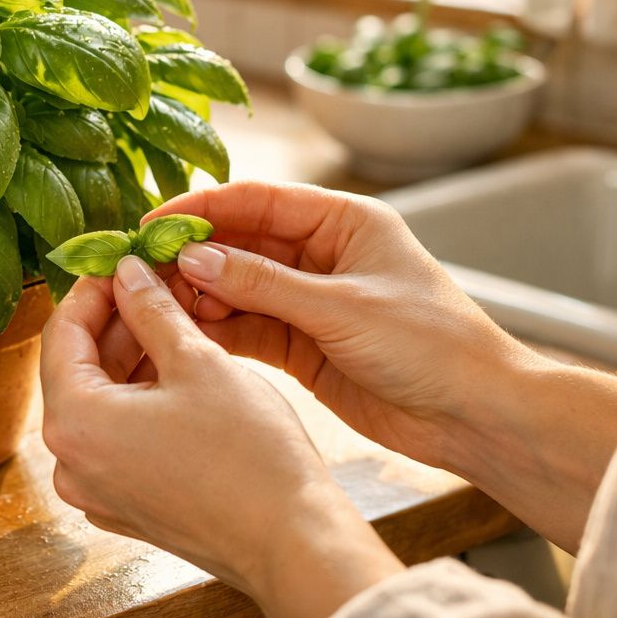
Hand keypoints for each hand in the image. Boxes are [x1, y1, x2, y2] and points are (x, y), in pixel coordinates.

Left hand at [40, 256, 401, 617]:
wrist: (292, 543)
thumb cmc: (249, 455)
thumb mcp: (198, 361)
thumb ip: (151, 310)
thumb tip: (126, 273)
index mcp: (74, 423)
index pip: (60, 334)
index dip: (92, 290)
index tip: (120, 262)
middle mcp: (70, 463)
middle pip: (78, 369)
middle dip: (116, 322)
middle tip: (155, 283)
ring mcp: (96, 490)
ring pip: (101, 403)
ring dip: (131, 358)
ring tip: (174, 318)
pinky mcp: (126, 505)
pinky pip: (117, 438)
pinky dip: (139, 400)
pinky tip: (178, 369)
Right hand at [150, 181, 616, 551]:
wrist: (479, 417)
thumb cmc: (434, 348)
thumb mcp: (342, 309)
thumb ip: (263, 285)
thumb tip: (193, 259)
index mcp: (343, 220)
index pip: (256, 200)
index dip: (200, 209)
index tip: (150, 224)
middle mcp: (322, 254)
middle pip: (239, 242)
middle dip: (190, 255)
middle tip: (137, 270)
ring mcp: (311, 300)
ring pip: (236, 287)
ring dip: (197, 296)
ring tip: (151, 307)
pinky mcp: (303, 344)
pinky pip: (247, 328)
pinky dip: (215, 331)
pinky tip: (181, 335)